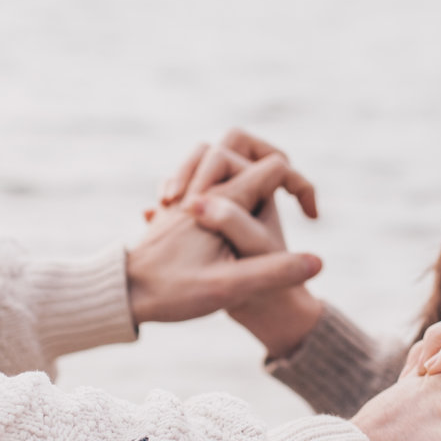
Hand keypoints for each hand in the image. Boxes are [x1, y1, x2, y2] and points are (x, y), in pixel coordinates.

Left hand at [125, 147, 321, 326]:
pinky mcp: (175, 208)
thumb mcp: (230, 288)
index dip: (300, 185)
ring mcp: (186, 195)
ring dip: (243, 172)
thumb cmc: (173, 293)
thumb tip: (318, 263)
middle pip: (241, 144)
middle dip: (269, 161)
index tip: (309, 218)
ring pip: (216, 158)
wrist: (122, 296)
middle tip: (285, 194)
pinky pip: (201, 179)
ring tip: (261, 203)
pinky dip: (222, 188)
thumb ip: (275, 271)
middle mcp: (204, 188)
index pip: (274, 167)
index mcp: (222, 199)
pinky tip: (226, 220)